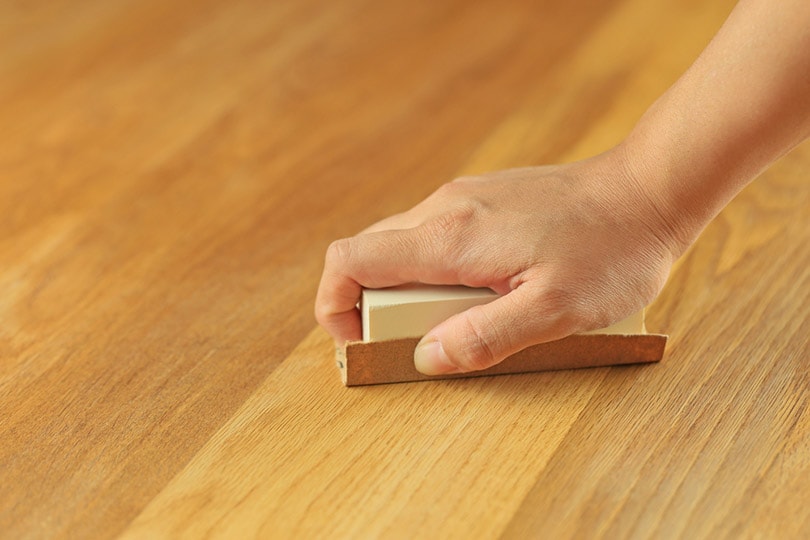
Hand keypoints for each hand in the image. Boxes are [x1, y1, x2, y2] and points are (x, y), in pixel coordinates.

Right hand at [315, 147, 679, 374]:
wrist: (647, 189)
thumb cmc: (610, 250)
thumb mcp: (555, 310)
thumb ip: (484, 336)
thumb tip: (425, 357)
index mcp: (450, 236)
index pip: (349, 260)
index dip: (334, 305)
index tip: (359, 340)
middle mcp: (444, 209)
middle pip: (368, 255)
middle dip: (370, 305)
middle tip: (415, 341)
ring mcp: (463, 198)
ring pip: (401, 246)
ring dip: (407, 290)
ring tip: (456, 321)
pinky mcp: (482, 199)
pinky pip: (434, 237)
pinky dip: (433, 271)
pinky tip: (483, 290)